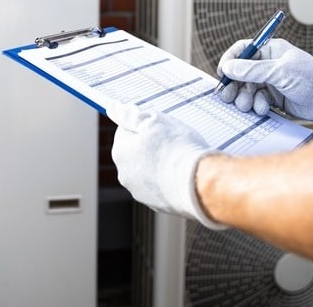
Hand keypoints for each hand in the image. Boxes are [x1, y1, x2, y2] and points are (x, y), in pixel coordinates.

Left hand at [108, 102, 225, 228]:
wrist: (198, 183)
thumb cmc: (177, 148)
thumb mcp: (154, 121)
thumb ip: (131, 115)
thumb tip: (113, 108)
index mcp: (121, 152)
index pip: (125, 130)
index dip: (144, 124)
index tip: (159, 124)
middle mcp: (126, 175)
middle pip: (137, 151)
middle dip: (152, 144)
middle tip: (173, 139)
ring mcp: (142, 193)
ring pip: (150, 170)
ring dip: (161, 162)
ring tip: (181, 157)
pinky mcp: (159, 205)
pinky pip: (163, 186)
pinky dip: (170, 179)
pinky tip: (185, 173)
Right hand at [217, 39, 312, 122]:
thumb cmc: (312, 80)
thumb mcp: (280, 72)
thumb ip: (252, 70)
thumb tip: (228, 67)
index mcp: (271, 51)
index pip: (243, 50)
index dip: (230, 60)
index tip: (222, 73)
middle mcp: (269, 65)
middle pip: (241, 73)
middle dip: (234, 85)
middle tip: (228, 96)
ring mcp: (271, 82)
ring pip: (247, 89)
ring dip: (245, 98)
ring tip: (247, 105)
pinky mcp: (274, 99)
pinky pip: (257, 101)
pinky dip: (257, 106)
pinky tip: (264, 109)